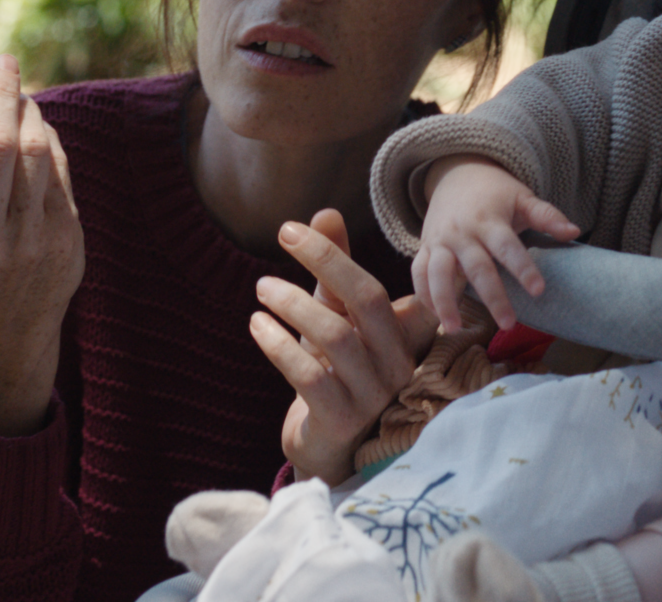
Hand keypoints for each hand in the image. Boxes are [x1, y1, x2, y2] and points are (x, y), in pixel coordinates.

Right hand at [0, 52, 83, 435]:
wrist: (6, 325)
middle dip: (0, 94)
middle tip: (3, 60)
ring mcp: (29, 242)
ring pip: (35, 155)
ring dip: (28, 112)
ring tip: (18, 91)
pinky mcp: (66, 243)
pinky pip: (60, 174)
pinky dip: (51, 140)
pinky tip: (38, 123)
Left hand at [250, 210, 436, 485]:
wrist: (329, 449)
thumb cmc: (337, 374)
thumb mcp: (336, 317)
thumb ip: (334, 270)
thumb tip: (326, 212)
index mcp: (403, 334)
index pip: (376, 283)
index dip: (338, 254)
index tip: (298, 227)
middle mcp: (398, 362)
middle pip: (367, 299)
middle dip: (324, 261)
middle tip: (283, 237)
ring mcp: (374, 395)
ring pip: (335, 336)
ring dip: (293, 304)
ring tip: (262, 288)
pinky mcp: (342, 421)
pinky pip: (310, 376)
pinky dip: (278, 346)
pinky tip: (257, 326)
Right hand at [413, 156, 578, 333]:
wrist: (456, 173)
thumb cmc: (495, 192)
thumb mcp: (522, 197)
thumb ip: (547, 216)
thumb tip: (575, 231)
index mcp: (489, 220)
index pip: (507, 247)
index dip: (523, 268)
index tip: (539, 290)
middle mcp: (462, 232)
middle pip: (476, 268)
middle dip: (492, 297)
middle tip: (509, 324)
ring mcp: (440, 241)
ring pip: (438, 274)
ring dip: (444, 302)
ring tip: (454, 329)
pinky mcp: (424, 248)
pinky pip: (418, 274)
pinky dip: (423, 296)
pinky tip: (436, 318)